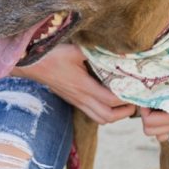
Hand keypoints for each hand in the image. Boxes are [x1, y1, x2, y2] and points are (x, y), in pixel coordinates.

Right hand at [22, 44, 136, 124]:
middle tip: (134, 100)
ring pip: (100, 118)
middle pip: (107, 116)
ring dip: (115, 115)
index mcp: (83, 85)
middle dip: (125, 112)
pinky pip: (92, 113)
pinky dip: (104, 112)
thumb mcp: (76, 50)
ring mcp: (76, 101)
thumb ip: (96, 52)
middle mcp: (80, 97)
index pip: (110, 100)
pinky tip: (108, 101)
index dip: (126, 98)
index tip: (137, 90)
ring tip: (124, 103)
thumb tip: (116, 50)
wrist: (32, 65)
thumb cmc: (52, 56)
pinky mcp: (73, 101)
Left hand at [140, 55, 168, 141]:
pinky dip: (165, 125)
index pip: (148, 122)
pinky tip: (167, 110)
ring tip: (158, 107)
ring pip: (159, 135)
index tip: (147, 98)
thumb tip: (141, 95)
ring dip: (155, 123)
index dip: (143, 110)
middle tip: (150, 103)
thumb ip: (159, 91)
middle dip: (147, 117)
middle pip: (150, 131)